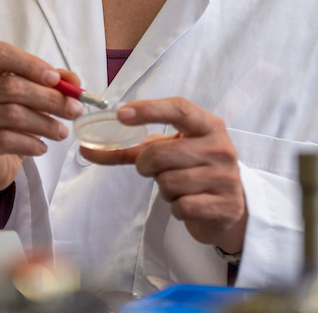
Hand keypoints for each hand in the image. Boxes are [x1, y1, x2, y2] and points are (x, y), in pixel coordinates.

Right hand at [0, 41, 83, 221]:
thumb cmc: (8, 123)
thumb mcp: (31, 98)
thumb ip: (51, 84)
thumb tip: (73, 81)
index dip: (30, 64)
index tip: (56, 79)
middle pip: (10, 86)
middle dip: (48, 98)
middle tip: (74, 110)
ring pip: (11, 114)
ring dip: (44, 124)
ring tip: (62, 132)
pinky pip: (4, 140)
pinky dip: (29, 144)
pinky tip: (42, 148)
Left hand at [81, 97, 247, 253]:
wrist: (231, 208)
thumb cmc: (193, 170)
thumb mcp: (169, 151)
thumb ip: (131, 148)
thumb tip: (86, 149)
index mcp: (208, 126)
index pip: (178, 109)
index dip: (148, 110)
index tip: (121, 115)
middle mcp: (221, 147)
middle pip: (161, 153)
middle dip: (146, 165)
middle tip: (153, 169)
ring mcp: (226, 177)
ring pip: (168, 183)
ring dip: (164, 189)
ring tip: (179, 187)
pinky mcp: (226, 206)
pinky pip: (182, 207)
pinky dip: (177, 208)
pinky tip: (190, 204)